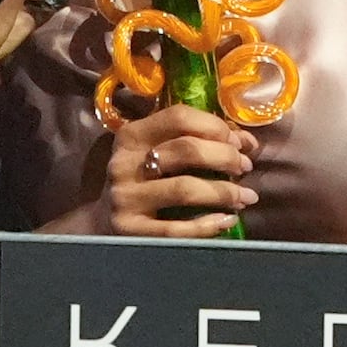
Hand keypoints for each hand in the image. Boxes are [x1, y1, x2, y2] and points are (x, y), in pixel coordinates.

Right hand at [104, 104, 260, 237]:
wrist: (100, 223)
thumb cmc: (141, 181)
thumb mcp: (157, 152)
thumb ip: (195, 140)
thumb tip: (245, 141)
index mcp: (132, 135)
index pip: (179, 117)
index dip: (216, 126)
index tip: (239, 142)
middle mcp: (125, 163)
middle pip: (187, 150)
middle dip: (226, 157)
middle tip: (245, 167)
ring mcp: (125, 197)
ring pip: (185, 188)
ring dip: (224, 192)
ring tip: (246, 196)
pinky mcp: (129, 230)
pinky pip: (176, 228)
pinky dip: (208, 225)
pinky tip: (227, 220)